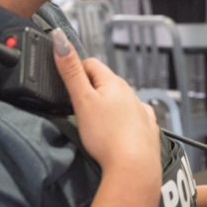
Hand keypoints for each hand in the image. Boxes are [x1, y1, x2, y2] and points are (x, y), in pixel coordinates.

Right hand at [52, 28, 160, 182]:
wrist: (133, 166)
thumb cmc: (107, 136)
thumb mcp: (82, 100)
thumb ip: (71, 71)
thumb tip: (61, 40)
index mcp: (114, 83)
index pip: (90, 64)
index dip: (75, 70)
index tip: (65, 83)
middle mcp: (130, 93)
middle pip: (105, 82)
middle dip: (89, 88)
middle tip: (74, 104)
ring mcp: (140, 110)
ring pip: (119, 99)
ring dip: (106, 104)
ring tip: (92, 120)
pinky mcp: (145, 128)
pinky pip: (131, 117)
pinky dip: (121, 120)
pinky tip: (114, 129)